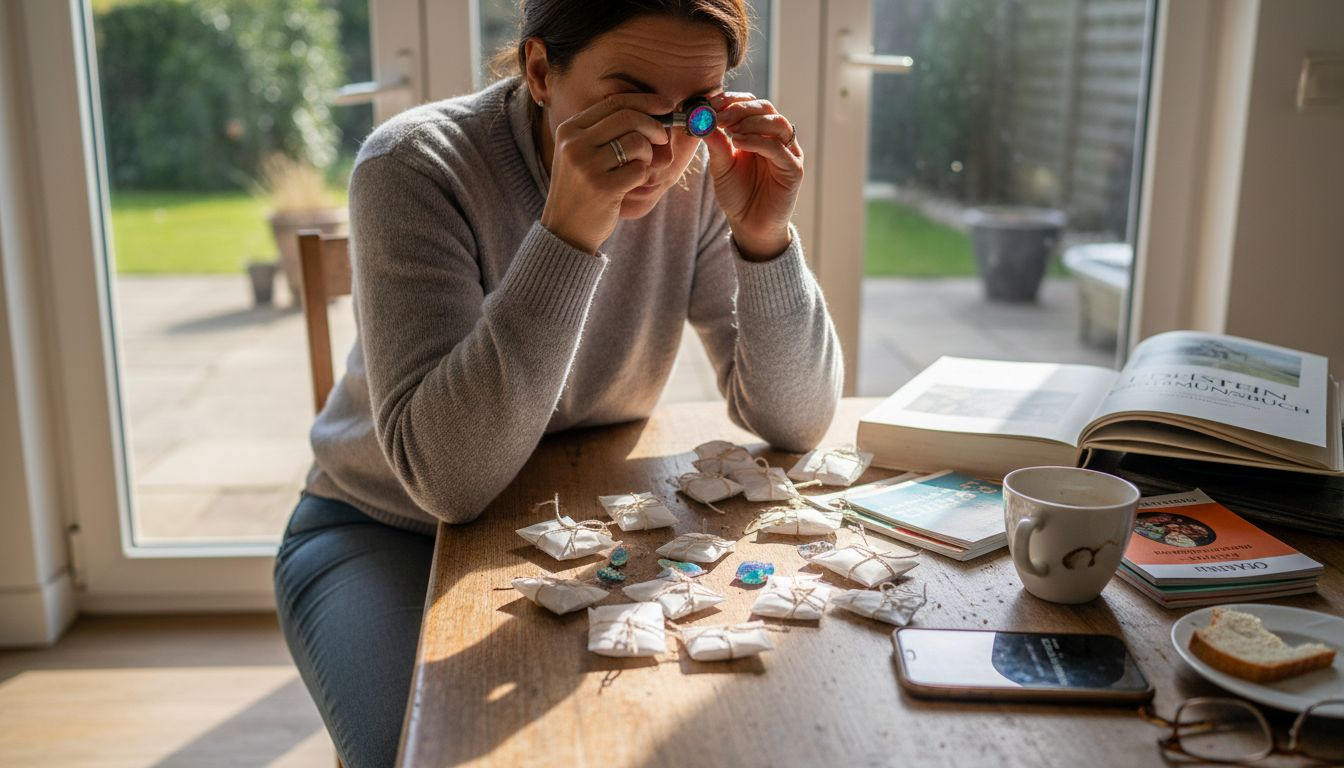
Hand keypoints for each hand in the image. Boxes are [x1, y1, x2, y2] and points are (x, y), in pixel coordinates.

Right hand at [540, 93, 675, 253]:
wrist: (565, 231)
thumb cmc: (583, 190)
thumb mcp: (585, 155)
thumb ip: (611, 133)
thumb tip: (660, 116)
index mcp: (569, 129)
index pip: (614, 102)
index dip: (645, 101)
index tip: (666, 105)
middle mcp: (574, 144)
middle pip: (628, 117)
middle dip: (654, 125)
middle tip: (663, 138)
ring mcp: (586, 165)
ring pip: (636, 142)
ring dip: (649, 154)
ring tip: (641, 166)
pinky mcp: (602, 187)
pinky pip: (640, 170)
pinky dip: (644, 175)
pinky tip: (633, 184)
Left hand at [702, 92, 802, 260]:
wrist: (750, 226)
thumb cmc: (738, 195)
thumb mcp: (721, 166)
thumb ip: (716, 144)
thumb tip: (701, 119)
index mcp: (759, 133)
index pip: (751, 106)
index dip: (732, 101)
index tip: (710, 104)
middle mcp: (776, 139)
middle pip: (766, 108)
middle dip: (740, 109)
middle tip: (719, 115)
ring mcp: (788, 153)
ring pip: (777, 123)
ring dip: (750, 121)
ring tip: (729, 129)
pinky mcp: (793, 169)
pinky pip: (778, 148)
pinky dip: (758, 141)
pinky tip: (739, 142)